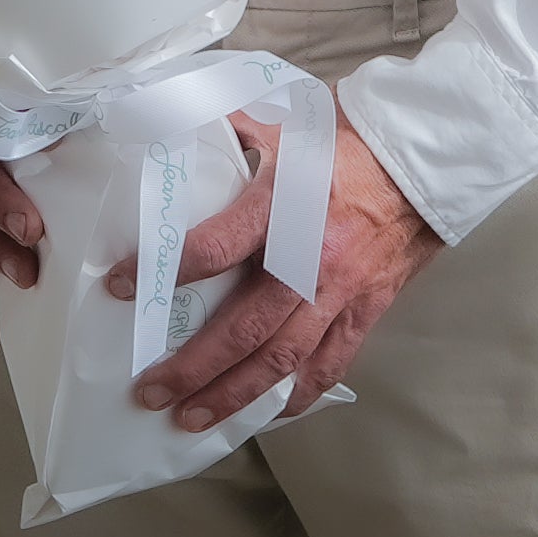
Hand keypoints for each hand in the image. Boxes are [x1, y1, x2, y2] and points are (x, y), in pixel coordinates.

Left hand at [106, 99, 441, 428]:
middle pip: (243, 328)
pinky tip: (268, 413)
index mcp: (283, 205)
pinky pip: (330, 364)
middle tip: (149, 391)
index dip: (162, 271)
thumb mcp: (281, 121)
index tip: (118, 286)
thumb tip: (171, 115)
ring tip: (192, 420)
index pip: (213, 248)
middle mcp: (309, 259)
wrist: (419, 160)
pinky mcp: (366, 310)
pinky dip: (298, 395)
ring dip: (234, 395)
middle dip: (193, 367)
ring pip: (282, 359)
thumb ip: (227, 127)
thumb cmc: (345, 137)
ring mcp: (340, 292)